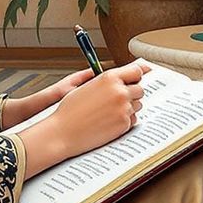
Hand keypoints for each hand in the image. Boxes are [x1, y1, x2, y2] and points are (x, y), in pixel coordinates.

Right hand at [18, 60, 149, 176]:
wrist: (62, 132)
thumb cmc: (70, 110)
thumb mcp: (87, 86)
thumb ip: (107, 80)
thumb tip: (123, 77)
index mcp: (110, 78)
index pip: (137, 70)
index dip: (137, 75)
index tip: (140, 77)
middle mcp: (120, 91)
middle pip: (140, 89)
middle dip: (132, 93)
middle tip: (117, 99)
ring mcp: (123, 108)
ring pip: (138, 105)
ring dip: (128, 107)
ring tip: (108, 112)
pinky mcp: (124, 124)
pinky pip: (133, 120)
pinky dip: (124, 121)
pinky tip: (108, 122)